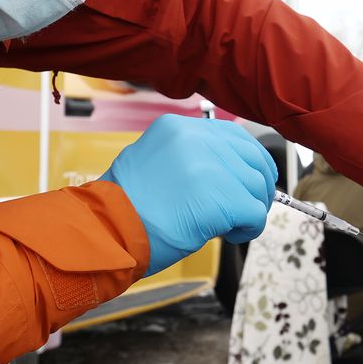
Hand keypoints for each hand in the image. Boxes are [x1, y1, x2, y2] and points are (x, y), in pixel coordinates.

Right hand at [100, 115, 276, 275]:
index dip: (250, 161)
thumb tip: (230, 174)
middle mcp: (195, 139)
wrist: (106, 232)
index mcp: (178, 128)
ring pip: (256, 187)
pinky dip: (248, 229)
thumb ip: (191, 159)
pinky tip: (229, 235)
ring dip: (249, 211)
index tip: (251, 181)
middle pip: (252, 159)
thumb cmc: (125, 209)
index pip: (234, 135)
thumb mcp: (155, 163)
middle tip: (245, 210)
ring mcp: (209, 166)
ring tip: (228, 227)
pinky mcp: (220, 198)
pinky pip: (255, 214)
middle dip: (256, 187)